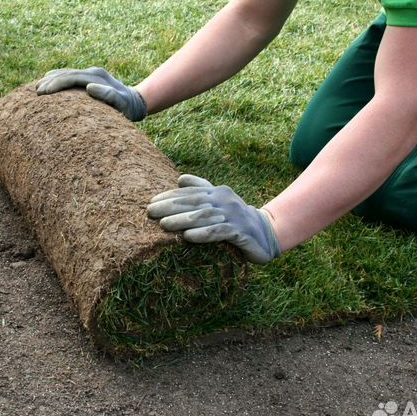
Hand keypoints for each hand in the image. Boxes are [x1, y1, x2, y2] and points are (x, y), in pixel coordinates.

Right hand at [36, 67, 146, 121]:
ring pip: (67, 73)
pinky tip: (48, 79)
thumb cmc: (127, 107)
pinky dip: (58, 77)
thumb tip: (90, 88)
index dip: (56, 84)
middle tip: (35, 91)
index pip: (71, 78)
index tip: (43, 92)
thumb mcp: (121, 103)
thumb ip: (108, 96)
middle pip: (66, 74)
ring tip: (37, 86)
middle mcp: (92, 72)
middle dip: (50, 82)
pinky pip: (70, 76)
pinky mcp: (90, 78)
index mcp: (96, 77)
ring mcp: (91, 74)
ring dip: (52, 79)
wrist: (136, 101)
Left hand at [147, 174, 281, 263]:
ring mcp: (234, 216)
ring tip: (164, 225)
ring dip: (182, 220)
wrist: (266, 233)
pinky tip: (188, 237)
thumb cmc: (235, 218)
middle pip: (194, 203)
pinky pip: (220, 232)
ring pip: (204, 217)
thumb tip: (180, 178)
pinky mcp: (241, 233)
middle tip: (150, 213)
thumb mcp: (219, 201)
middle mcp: (225, 201)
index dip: (170, 196)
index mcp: (218, 192)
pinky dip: (203, 234)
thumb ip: (201, 189)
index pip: (190, 193)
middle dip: (170, 207)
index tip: (151, 202)